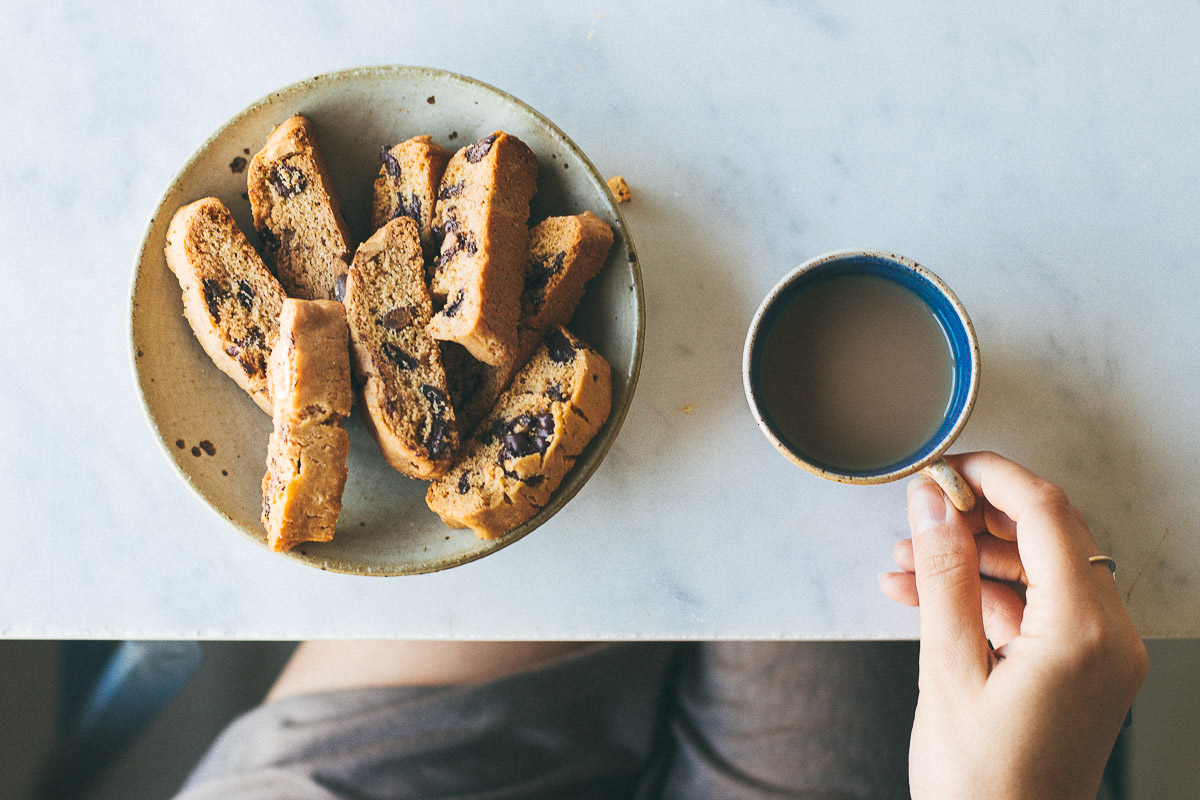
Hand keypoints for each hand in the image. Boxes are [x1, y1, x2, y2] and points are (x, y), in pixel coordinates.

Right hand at [878, 452, 1147, 799]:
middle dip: (978, 517)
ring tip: (906, 564)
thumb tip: (933, 503)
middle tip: (921, 512)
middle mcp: (1109, 638)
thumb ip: (943, 575)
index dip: (990, 477)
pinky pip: (1038, 609)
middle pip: (1050, 535)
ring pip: (1040, 570)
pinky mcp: (1084, 672)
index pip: (1045, 513)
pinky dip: (985, 596)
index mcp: (1085, 632)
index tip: (943, 467)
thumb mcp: (947, 670)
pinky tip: (927, 599)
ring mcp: (1102, 656)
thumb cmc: (980, 785)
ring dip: (974, 558)